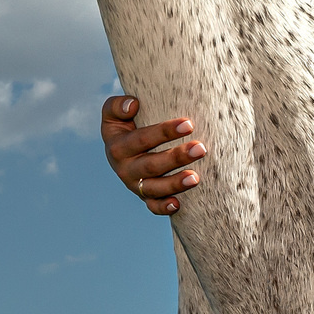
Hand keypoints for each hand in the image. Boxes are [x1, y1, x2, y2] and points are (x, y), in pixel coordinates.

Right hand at [101, 95, 206, 214]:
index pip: (143, 139)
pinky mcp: (145, 197)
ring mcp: (136, 185)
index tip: (189, 124)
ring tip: (195, 177)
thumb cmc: (124, 125)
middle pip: (152, 165)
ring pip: (155, 188)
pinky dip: (163, 208)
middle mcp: (125, 168)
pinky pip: (153, 206)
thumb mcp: (113, 113)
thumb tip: (133, 105)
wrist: (120, 149)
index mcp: (118, 147)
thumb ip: (117, 105)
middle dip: (177, 158)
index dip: (165, 132)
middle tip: (201, 148)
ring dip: (175, 184)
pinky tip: (178, 204)